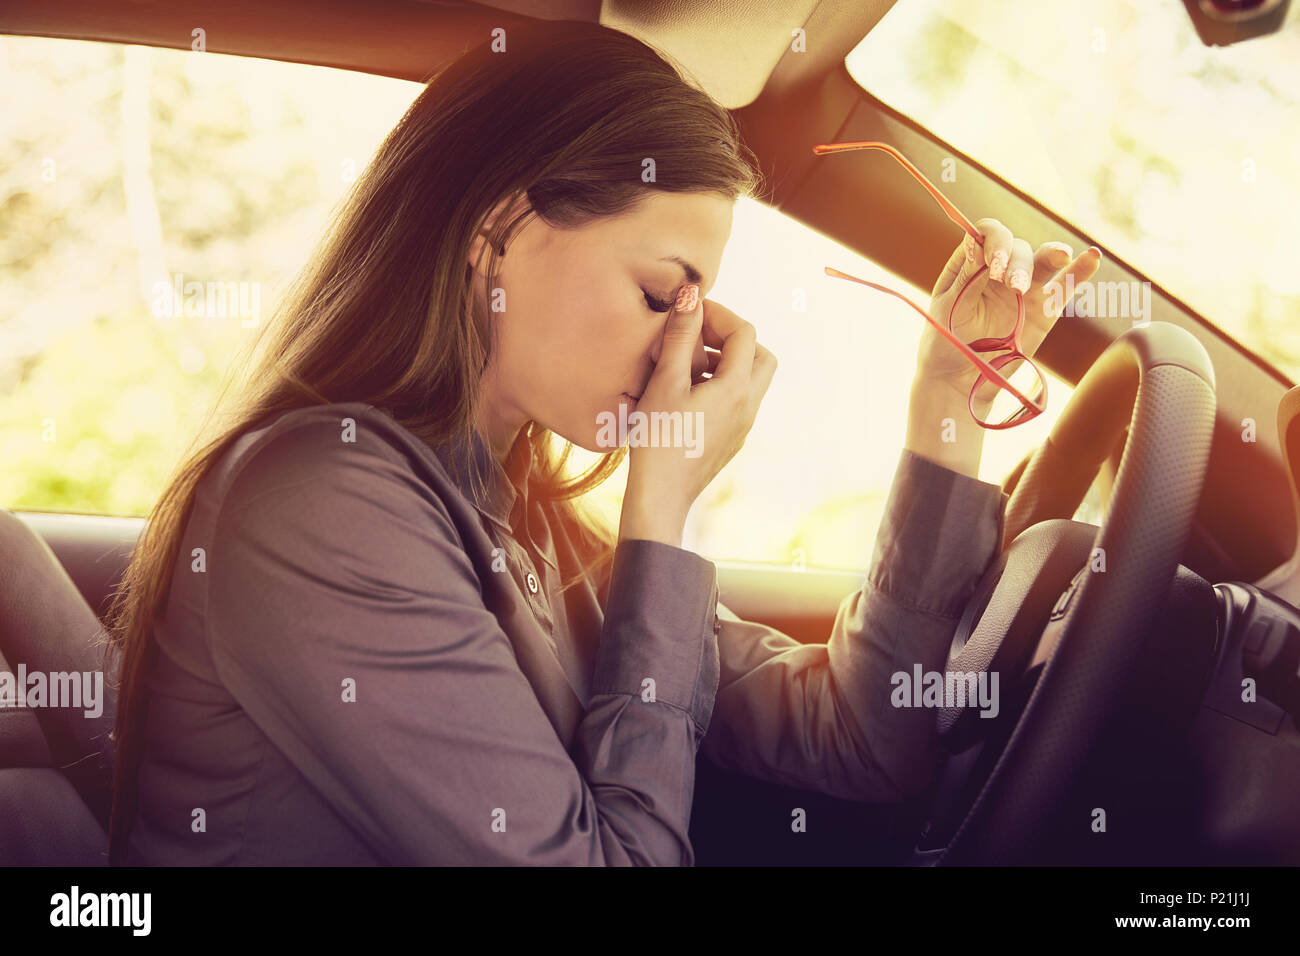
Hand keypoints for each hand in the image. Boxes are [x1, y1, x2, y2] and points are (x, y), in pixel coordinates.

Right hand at [618, 286, 776, 546]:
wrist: (661, 497)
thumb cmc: (659, 439)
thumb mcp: (665, 382)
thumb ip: (681, 337)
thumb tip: (692, 296)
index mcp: (737, 387)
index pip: (744, 332)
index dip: (719, 315)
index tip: (690, 313)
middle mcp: (749, 405)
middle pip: (761, 355)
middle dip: (733, 338)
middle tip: (698, 337)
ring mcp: (743, 426)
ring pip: (752, 380)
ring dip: (727, 362)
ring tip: (688, 363)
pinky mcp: (731, 440)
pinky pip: (739, 401)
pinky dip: (722, 385)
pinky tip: (687, 392)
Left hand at [917, 217, 1101, 406]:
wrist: (961, 379)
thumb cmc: (946, 340)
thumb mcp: (947, 307)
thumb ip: (966, 277)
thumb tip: (977, 241)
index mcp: (971, 263)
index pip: (988, 234)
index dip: (994, 241)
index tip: (991, 265)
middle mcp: (1000, 270)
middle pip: (1017, 247)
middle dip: (1016, 262)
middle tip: (1011, 285)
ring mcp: (1025, 287)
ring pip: (1043, 259)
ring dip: (1051, 256)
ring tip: (1059, 257)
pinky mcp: (1044, 309)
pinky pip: (1066, 285)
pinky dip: (1080, 270)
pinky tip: (1093, 256)